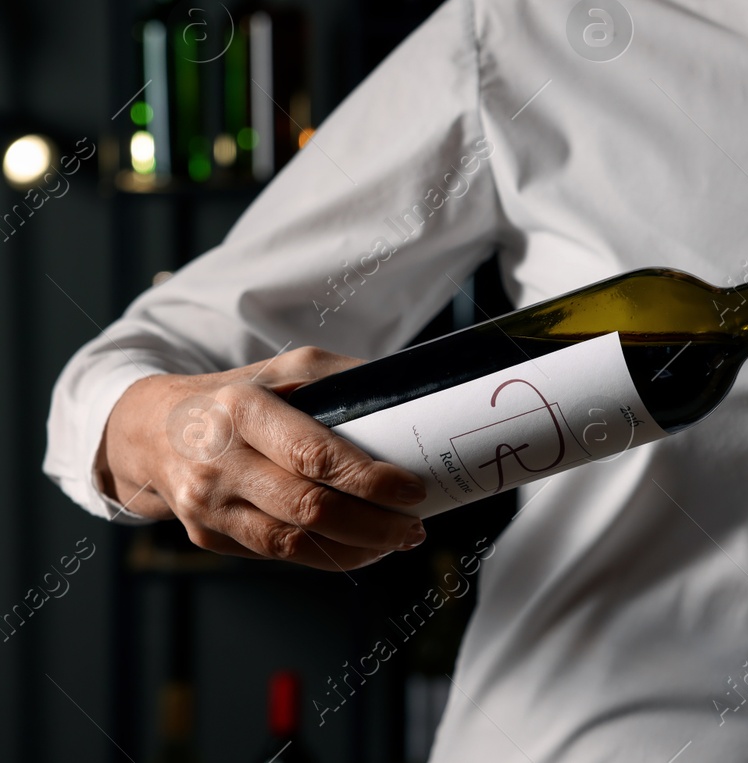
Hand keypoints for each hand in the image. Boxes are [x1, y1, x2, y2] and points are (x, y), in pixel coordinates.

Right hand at [98, 346, 428, 571]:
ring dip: (356, 549)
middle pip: (308, 508)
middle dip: (373, 524)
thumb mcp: (285, 370)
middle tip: (414, 525)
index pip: (313, 455)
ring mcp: (207, 505)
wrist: (153, 430)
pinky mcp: (207, 535)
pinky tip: (359, 547)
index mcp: (242, 410)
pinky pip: (276, 556)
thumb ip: (342, 379)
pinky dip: (326, 557)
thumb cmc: (236, 396)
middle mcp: (219, 461)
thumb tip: (409, 396)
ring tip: (396, 541)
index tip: (411, 489)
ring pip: (293, 544)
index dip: (368, 479)